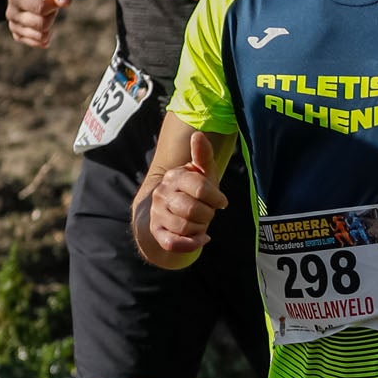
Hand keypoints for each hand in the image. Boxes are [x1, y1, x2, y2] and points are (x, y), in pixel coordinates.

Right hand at [7, 0, 69, 49]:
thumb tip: (65, 2)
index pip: (41, 9)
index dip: (53, 4)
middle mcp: (11, 12)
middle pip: (42, 24)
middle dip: (52, 15)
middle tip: (49, 6)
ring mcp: (13, 25)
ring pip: (41, 36)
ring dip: (49, 24)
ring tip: (44, 13)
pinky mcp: (19, 35)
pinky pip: (38, 43)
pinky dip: (47, 35)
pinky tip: (46, 25)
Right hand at [147, 132, 227, 253]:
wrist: (174, 210)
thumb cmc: (195, 190)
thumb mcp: (203, 173)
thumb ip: (203, 155)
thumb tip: (198, 134)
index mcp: (174, 177)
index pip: (200, 188)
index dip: (216, 198)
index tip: (221, 201)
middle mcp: (161, 194)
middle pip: (193, 209)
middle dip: (208, 214)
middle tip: (209, 212)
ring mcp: (157, 213)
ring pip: (184, 227)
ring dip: (200, 228)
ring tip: (201, 223)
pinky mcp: (157, 232)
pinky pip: (173, 243)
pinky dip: (191, 243)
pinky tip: (201, 238)